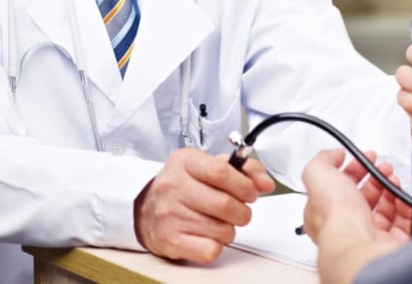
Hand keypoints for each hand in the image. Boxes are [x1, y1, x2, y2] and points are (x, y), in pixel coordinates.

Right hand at [134, 147, 274, 262]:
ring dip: (230, 229)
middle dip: (242, 211)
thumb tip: (265, 183)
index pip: (222, 172)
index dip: (244, 185)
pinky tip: (208, 235)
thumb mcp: (208, 166)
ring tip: (220, 222)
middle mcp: (173, 186)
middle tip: (240, 210)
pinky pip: (209, 250)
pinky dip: (217, 246)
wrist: (145, 209)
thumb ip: (243, 169)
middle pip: (225, 204)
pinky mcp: (169, 240)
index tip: (251, 192)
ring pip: (222, 230)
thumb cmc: (183, 185)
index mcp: (185, 162)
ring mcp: (169, 214)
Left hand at [302, 148, 410, 283]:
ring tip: (393, 179)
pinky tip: (403, 196)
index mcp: (326, 210)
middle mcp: (347, 225)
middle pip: (363, 197)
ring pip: (384, 209)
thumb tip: (334, 155)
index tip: (364, 158)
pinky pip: (402, 223)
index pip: (339, 186)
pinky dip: (405, 207)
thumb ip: (323, 160)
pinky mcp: (389, 243)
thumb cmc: (335, 216)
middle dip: (375, 177)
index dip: (352, 169)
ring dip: (390, 188)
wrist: (357, 243)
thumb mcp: (317, 175)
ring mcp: (368, 235)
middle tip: (383, 167)